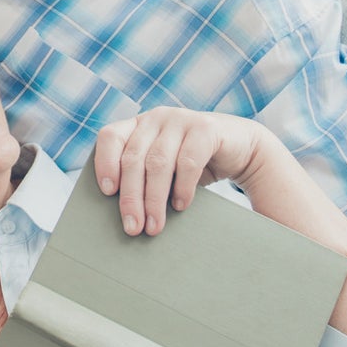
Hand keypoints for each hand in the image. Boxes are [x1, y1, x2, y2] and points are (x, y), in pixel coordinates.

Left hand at [94, 107, 265, 235]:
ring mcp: (181, 119)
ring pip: (158, 163)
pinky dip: (182, 188)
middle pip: (133, 158)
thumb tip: (124, 216)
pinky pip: (188, 161)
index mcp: (138, 125)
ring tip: (154, 226)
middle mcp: (156, 118)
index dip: (104, 163)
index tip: (107, 192)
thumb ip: (143, 179)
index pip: (110, 137)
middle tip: (132, 228)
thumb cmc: (193, 165)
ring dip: (154, 199)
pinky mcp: (206, 128)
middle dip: (131, 197)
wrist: (242, 149)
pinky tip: (181, 206)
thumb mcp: (164, 169)